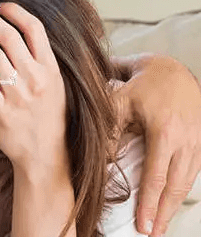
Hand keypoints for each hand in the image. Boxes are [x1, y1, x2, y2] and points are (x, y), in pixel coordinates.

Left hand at [0, 2, 67, 166]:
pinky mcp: (3, 112)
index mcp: (50, 68)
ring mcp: (19, 95)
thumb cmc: (46, 116)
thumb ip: (38, 59)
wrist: (45, 153)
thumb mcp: (53, 84)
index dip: (14, 11)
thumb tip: (21, 29)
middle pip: (10, 37)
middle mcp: (36, 78)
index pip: (34, 28)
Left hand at [111, 54, 200, 235]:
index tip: (143, 223)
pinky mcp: (199, 142)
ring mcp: (196, 141)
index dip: (150, 202)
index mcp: (165, 131)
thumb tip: (99, 161)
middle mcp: (185, 139)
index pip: (157, 175)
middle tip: (152, 233)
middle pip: (176, 185)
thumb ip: (109, 131)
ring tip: (161, 225)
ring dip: (175, 205)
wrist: (173, 69)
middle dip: (164, 212)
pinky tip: (172, 203)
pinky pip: (193, 172)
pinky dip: (182, 190)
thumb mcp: (119, 102)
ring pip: (187, 181)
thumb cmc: (142, 85)